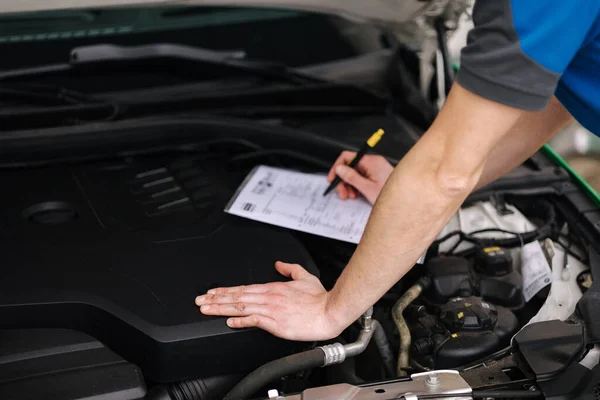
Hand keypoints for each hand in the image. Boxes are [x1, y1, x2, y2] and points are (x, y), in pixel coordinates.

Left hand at [195, 262, 345, 340]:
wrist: (329, 311)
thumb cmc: (319, 298)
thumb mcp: (304, 276)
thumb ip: (289, 269)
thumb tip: (278, 264)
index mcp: (274, 288)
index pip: (244, 288)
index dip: (225, 291)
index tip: (212, 292)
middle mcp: (269, 298)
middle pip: (237, 297)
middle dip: (216, 299)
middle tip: (199, 301)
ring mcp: (272, 310)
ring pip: (241, 307)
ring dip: (222, 309)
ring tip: (206, 309)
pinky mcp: (277, 324)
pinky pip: (255, 321)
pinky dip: (241, 321)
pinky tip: (230, 322)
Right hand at [327, 152, 393, 204]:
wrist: (406, 202)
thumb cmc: (391, 196)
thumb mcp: (367, 188)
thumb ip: (352, 177)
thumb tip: (339, 169)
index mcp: (371, 162)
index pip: (347, 157)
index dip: (337, 167)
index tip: (332, 178)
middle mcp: (373, 162)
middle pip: (350, 166)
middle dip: (344, 180)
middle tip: (342, 193)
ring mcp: (375, 168)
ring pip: (355, 172)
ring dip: (350, 184)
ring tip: (351, 195)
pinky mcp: (377, 174)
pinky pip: (362, 176)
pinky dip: (357, 185)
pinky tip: (357, 193)